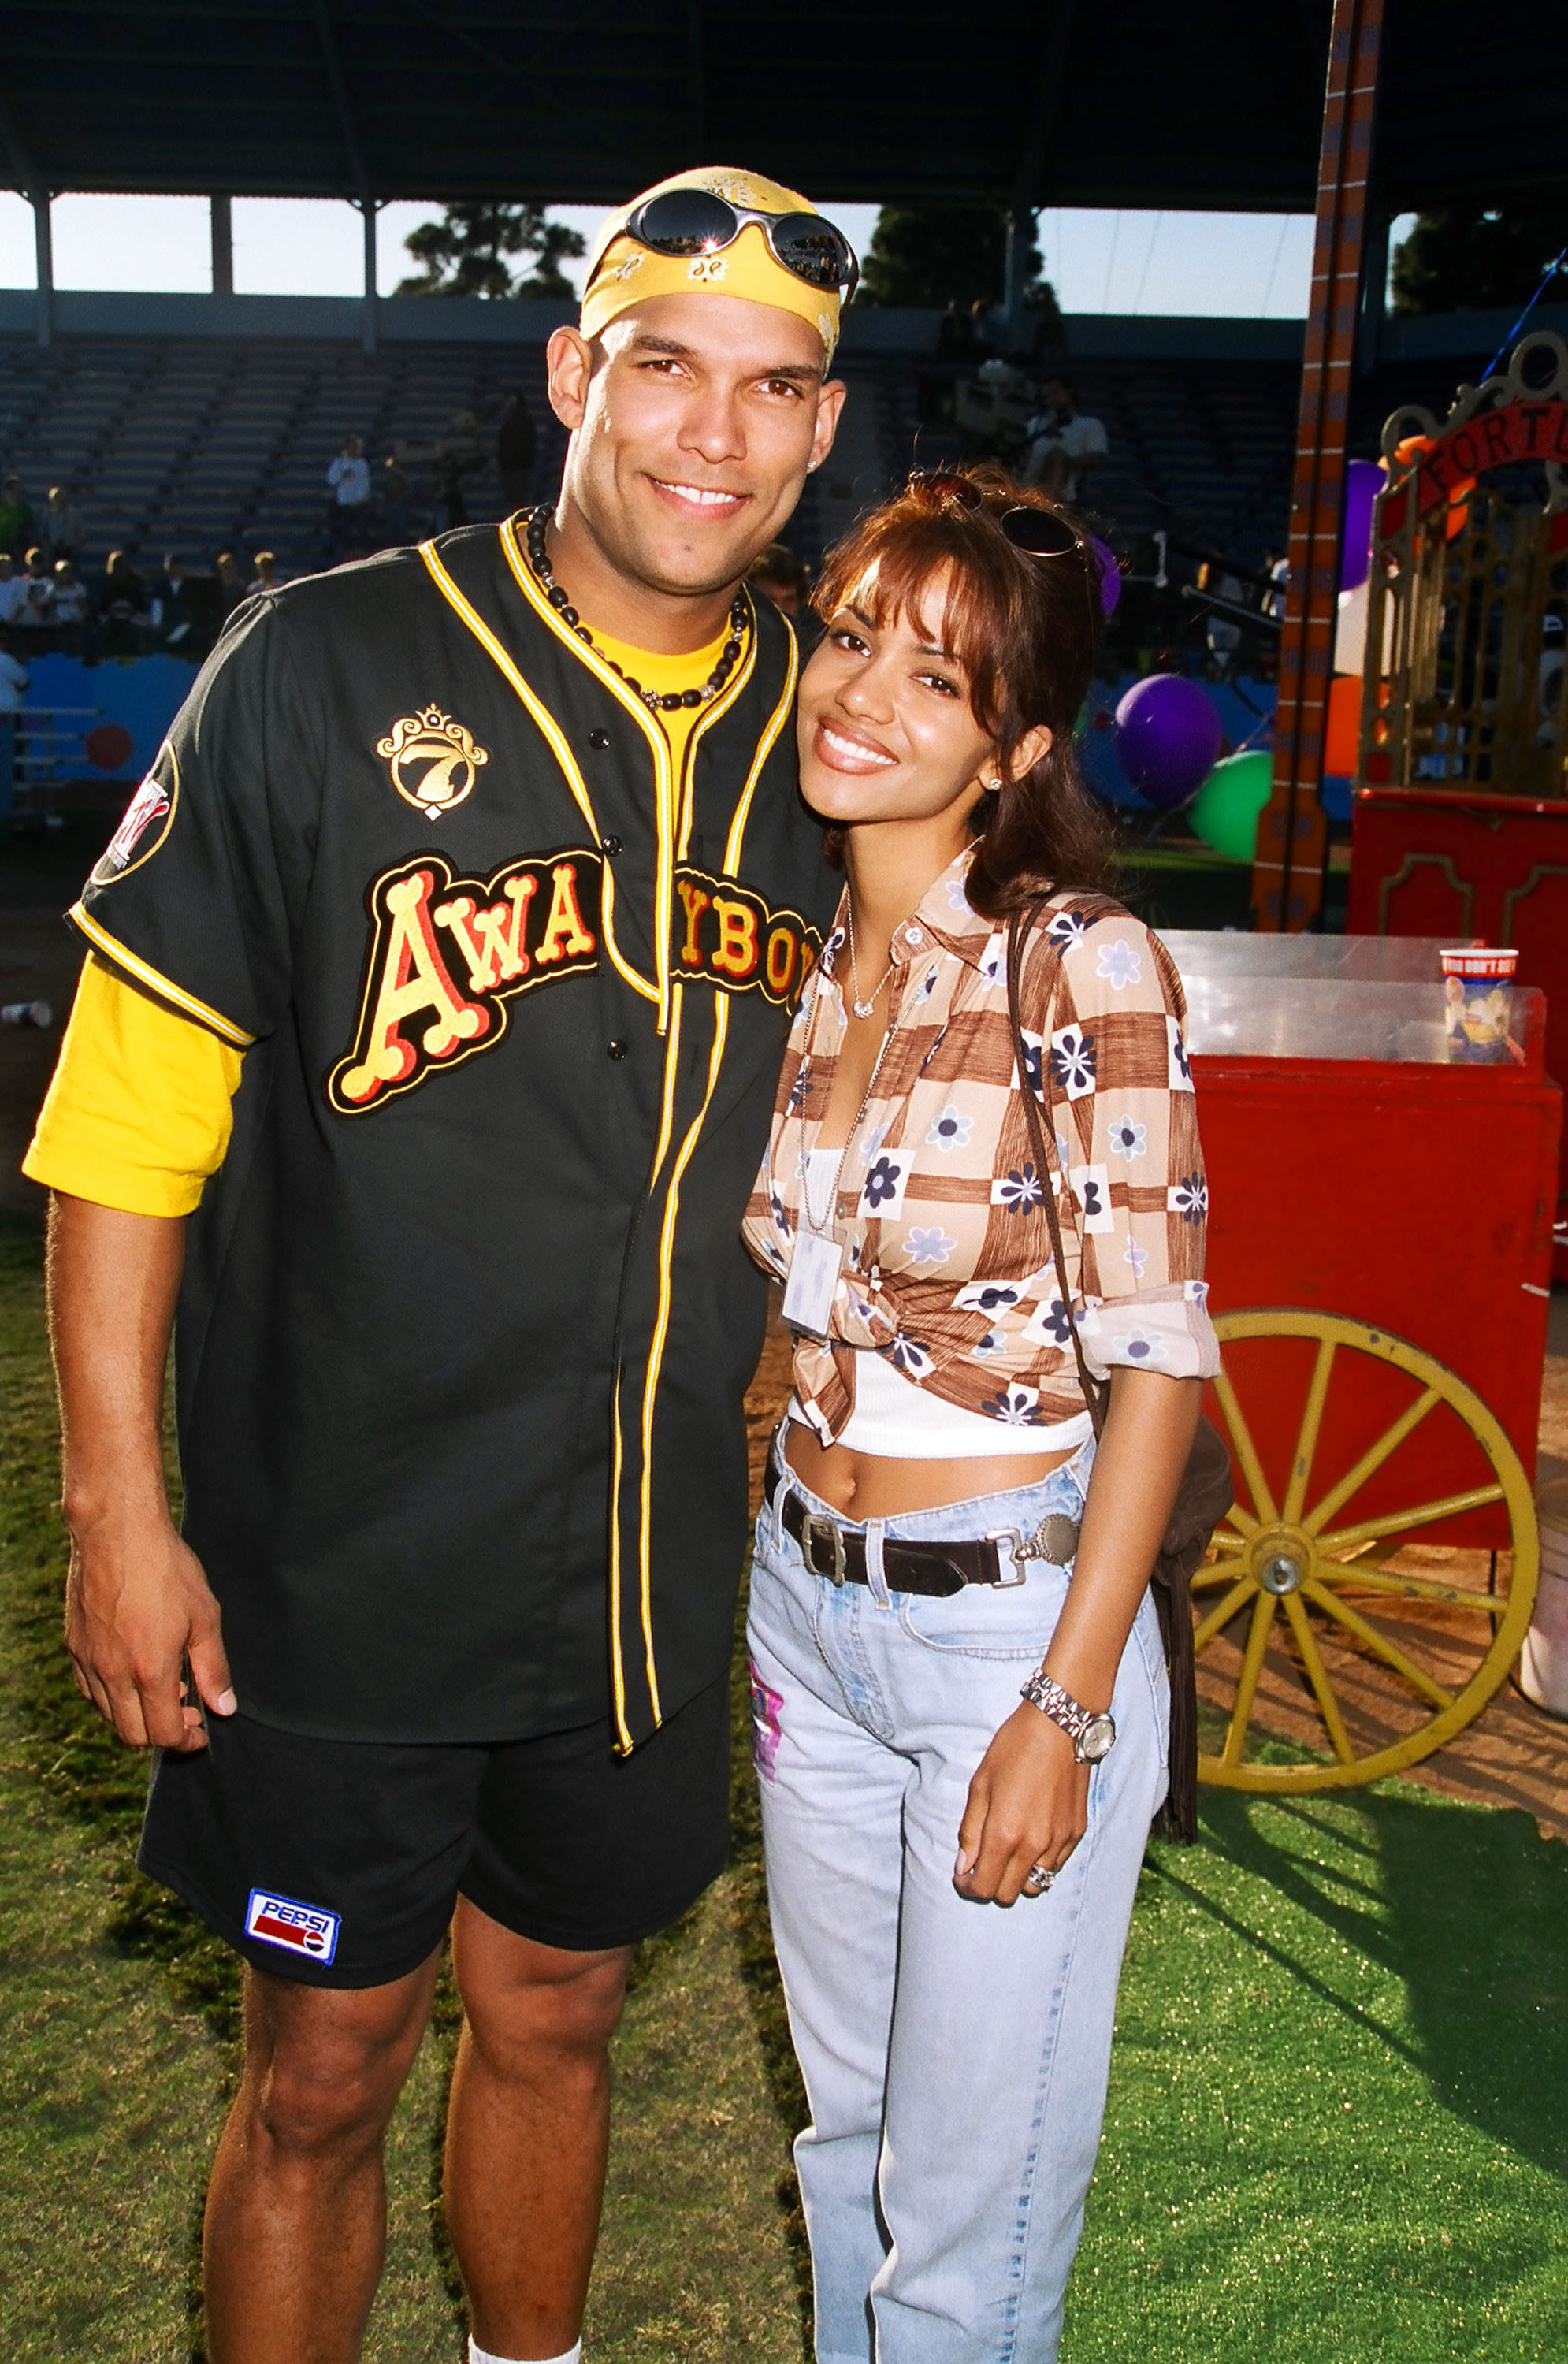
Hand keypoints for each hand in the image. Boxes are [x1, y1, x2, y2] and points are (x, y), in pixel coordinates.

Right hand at [64, 1513, 233, 1751]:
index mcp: (150, 1670)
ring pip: (108, 1714)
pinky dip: (112, 1695)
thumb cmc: (167, 1570)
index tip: (200, 1730)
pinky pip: (89, 1689)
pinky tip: (132, 1672)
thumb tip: (224, 1707)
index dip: (185, 1740)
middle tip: (185, 1712)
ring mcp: (88, 1661)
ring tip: (163, 1687)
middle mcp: (113, 1673)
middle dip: (161, 1733)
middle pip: (132, 1734)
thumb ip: (213, 1668)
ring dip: (136, 1714)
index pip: (163, 1734)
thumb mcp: (205, 1617)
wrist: (118, 1533)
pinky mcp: (74, 1646)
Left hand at [953, 1703, 1087, 1904]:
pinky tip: (1032, 1839)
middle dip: (990, 1885)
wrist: (1059, 1727)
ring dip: (1018, 1878)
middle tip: (982, 1865)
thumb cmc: (1013, 1750)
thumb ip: (970, 1831)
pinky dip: (1040, 1863)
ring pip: (1036, 1885)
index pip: (983, 1888)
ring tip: (1009, 1853)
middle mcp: (1034, 1846)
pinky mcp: (1076, 1833)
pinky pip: (1055, 1866)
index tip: (962, 1876)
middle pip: (1008, 1894)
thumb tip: (963, 1867)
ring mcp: (1059, 1842)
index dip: (968, 1887)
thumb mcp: (980, 1785)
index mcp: (1004, 1834)